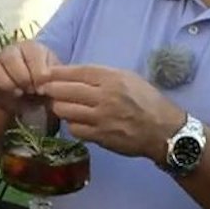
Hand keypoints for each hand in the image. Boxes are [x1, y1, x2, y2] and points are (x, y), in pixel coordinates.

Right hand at [0, 40, 59, 115]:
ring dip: (5, 81)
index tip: (43, 87)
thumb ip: (53, 79)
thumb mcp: (56, 82)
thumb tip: (45, 82)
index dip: (37, 70)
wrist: (35, 101)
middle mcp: (12, 51)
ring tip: (17, 93)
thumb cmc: (47, 87)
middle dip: (22, 76)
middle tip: (31, 91)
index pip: (31, 51)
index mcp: (31, 48)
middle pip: (10, 56)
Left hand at [39, 64, 186, 159]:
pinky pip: (74, 129)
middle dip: (51, 89)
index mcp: (113, 79)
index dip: (58, 72)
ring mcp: (101, 118)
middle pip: (64, 90)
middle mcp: (105, 96)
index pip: (77, 72)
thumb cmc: (147, 101)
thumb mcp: (129, 78)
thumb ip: (102, 76)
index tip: (47, 73)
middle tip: (46, 90)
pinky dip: (71, 124)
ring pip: (65, 110)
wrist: (164, 130)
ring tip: (60, 106)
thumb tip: (74, 75)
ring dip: (59, 107)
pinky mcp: (100, 136)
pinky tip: (76, 121)